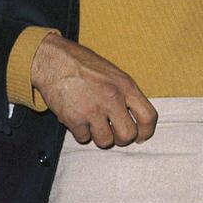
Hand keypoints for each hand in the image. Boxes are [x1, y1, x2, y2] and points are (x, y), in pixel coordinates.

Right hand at [31, 34, 157, 147]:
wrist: (55, 61)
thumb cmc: (85, 65)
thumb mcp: (114, 74)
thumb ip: (125, 94)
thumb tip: (134, 118)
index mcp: (126, 86)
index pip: (148, 116)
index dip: (146, 131)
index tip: (141, 137)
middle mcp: (112, 99)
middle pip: (128, 135)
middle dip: (122, 140)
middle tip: (115, 135)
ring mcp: (93, 110)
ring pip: (106, 141)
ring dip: (100, 137)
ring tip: (95, 126)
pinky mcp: (74, 118)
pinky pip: (83, 138)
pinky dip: (82, 133)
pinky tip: (79, 121)